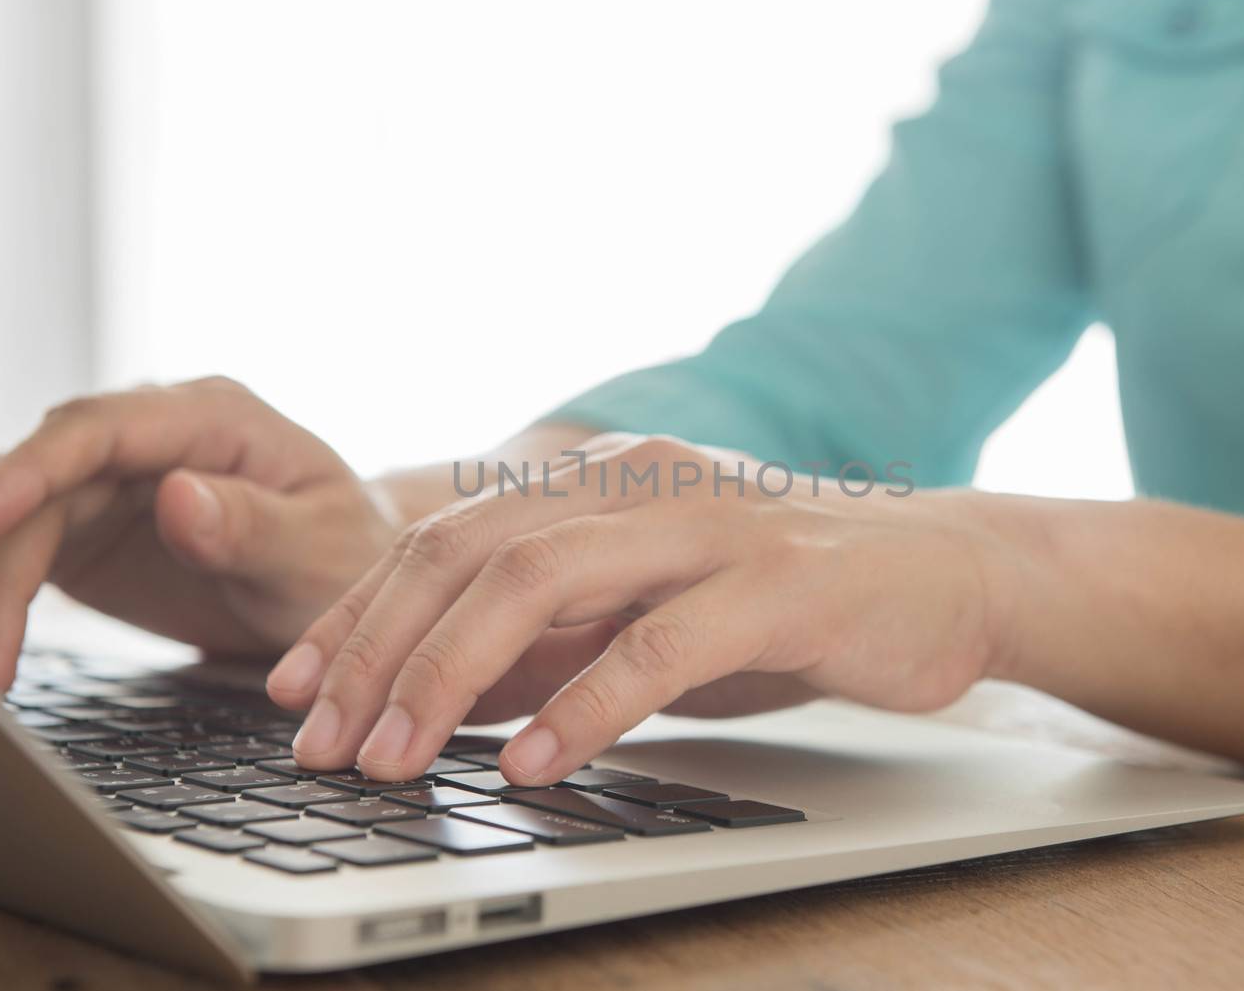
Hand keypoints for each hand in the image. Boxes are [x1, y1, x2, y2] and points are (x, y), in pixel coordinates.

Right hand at [0, 377, 399, 689]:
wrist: (345, 576)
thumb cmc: (347, 555)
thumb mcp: (322, 548)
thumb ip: (253, 526)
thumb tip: (175, 497)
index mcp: (206, 416)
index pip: (89, 429)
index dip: (20, 476)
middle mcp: (139, 436)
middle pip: (19, 483)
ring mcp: (97, 479)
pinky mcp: (71, 528)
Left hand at [268, 434, 1014, 784]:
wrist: (949, 571)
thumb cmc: (788, 597)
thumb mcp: (647, 616)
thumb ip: (555, 642)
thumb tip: (444, 696)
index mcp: (597, 481)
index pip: (446, 538)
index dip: (358, 613)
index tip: (293, 689)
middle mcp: (637, 482)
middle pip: (470, 551)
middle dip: (377, 648)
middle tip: (318, 738)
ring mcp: (707, 524)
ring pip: (543, 578)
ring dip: (449, 673)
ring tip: (393, 756)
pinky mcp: (778, 581)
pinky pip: (658, 642)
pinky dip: (583, 703)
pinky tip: (529, 761)